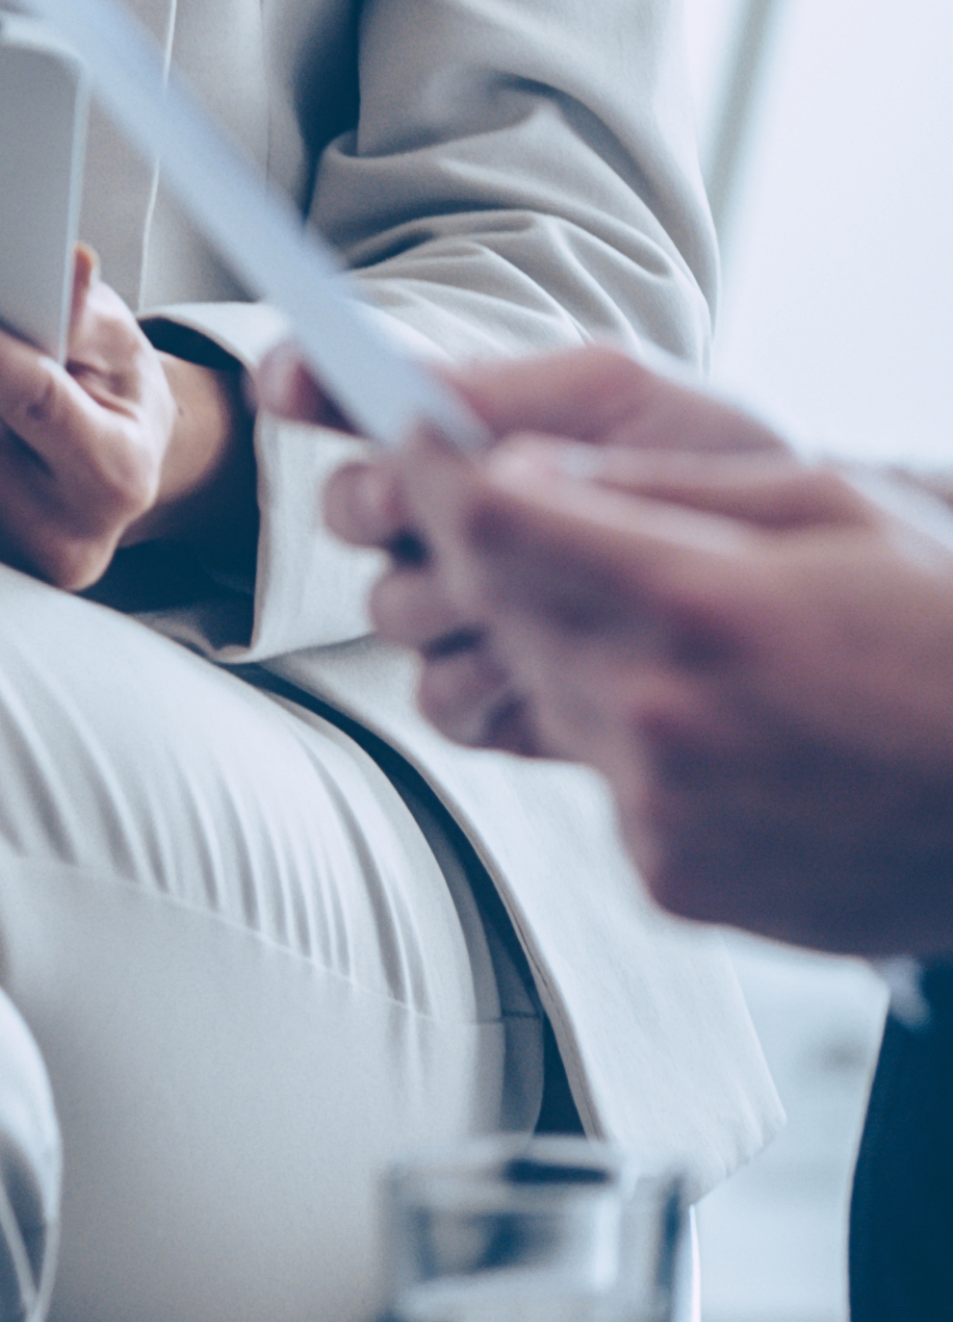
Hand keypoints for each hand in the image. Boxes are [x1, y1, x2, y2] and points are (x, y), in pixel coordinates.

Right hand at [258, 341, 791, 756]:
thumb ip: (499, 386)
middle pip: (347, 509)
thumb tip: (388, 384)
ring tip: (543, 589)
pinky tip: (556, 661)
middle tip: (439, 502)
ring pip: (390, 611)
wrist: (800, 579)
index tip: (295, 386)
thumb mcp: (620, 396)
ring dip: (455, 597)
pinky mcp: (491, 706)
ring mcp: (457, 616)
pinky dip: (489, 681)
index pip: (338, 395)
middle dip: (389, 502)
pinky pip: (440, 701)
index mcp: (455, 433)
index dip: (304, 383)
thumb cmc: (714, 461)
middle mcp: (436, 520)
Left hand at [370, 441, 952, 954]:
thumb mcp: (827, 504)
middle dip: (498, 554)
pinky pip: (601, 779)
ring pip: (539, 695)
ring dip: (571, 648)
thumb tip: (519, 471)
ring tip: (692, 634)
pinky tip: (728, 720)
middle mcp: (658, 717)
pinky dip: (630, 737)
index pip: (487, 525)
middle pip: (491, 609)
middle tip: (552, 522)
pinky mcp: (671, 878)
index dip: (437, 473)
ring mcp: (661, 811)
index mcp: (695, 604)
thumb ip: (656, 489)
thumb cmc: (952, 626)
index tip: (420, 443)